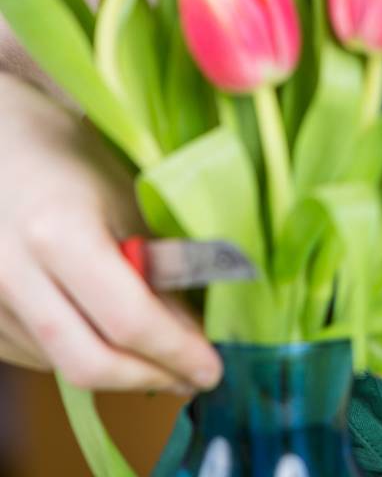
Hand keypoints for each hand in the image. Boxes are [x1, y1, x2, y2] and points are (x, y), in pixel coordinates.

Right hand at [0, 73, 222, 394]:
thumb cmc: (68, 156)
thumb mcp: (124, 194)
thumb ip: (155, 260)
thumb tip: (193, 324)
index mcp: (59, 234)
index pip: (127, 318)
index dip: (175, 350)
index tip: (211, 367)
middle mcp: (14, 275)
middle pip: (89, 362)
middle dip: (149, 377)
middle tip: (191, 376)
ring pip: (64, 365)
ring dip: (119, 370)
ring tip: (160, 354)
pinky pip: (39, 356)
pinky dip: (82, 353)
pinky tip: (109, 336)